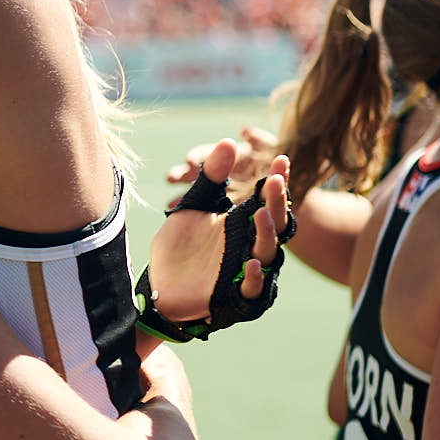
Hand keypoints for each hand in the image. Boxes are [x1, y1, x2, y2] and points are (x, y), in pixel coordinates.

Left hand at [146, 140, 291, 324]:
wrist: (158, 284)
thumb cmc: (180, 245)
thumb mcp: (194, 206)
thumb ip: (211, 178)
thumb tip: (228, 141)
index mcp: (244, 223)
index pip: (268, 200)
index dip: (277, 182)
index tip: (281, 159)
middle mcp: (251, 246)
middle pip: (276, 225)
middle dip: (278, 203)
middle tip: (275, 182)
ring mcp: (246, 273)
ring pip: (269, 255)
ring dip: (267, 235)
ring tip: (261, 214)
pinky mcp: (234, 298)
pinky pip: (254, 292)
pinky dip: (254, 279)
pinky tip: (250, 263)